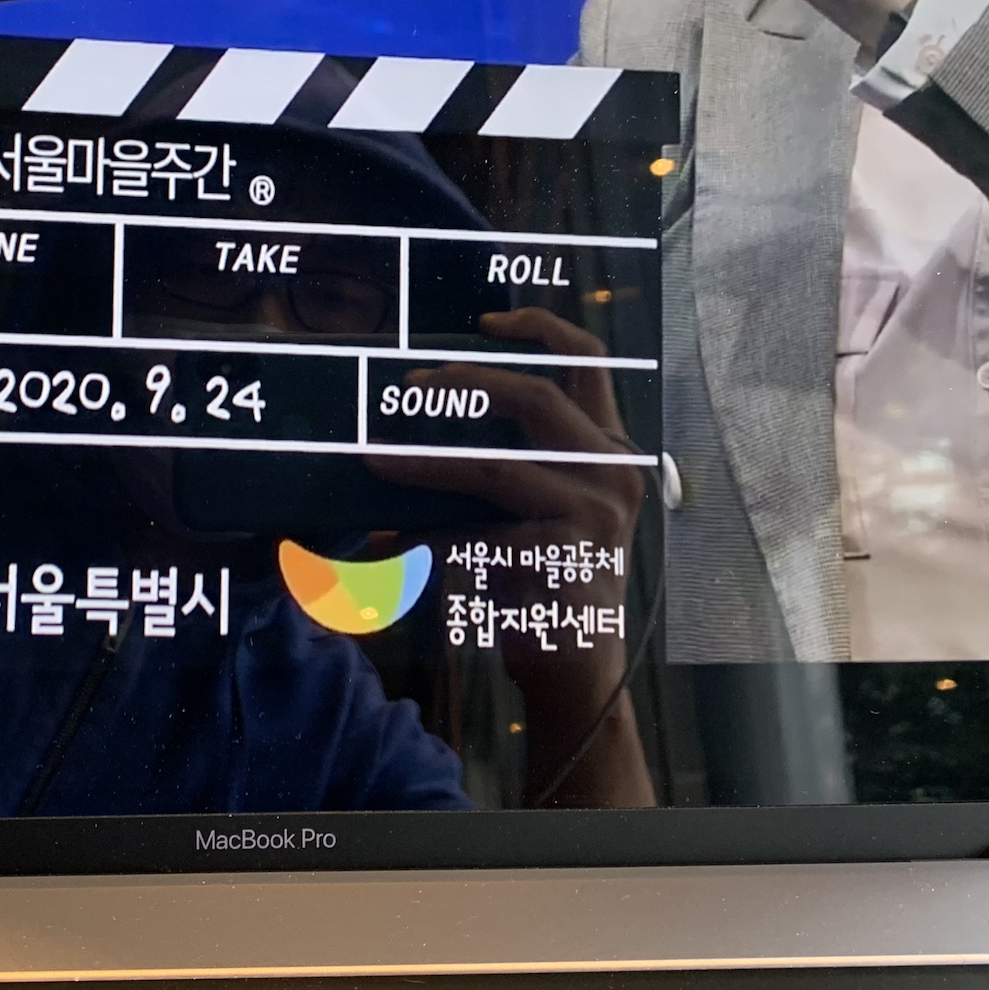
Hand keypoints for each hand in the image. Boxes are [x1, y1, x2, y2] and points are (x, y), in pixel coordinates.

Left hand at [372, 310, 652, 806]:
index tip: (486, 319)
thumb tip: (415, 426)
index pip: (590, 363)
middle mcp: (614, 473)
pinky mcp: (567, 563)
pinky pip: (478, 537)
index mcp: (609, 449)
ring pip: (493, 469)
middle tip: (406, 388)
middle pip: (537, 399)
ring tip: (373, 461)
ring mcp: (595, 517)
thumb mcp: (540, 511)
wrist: (580, 670)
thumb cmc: (549, 581)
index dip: (541, 327)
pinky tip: (389, 550)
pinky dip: (427, 541)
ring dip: (422, 465)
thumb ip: (505, 462)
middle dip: (465, 383)